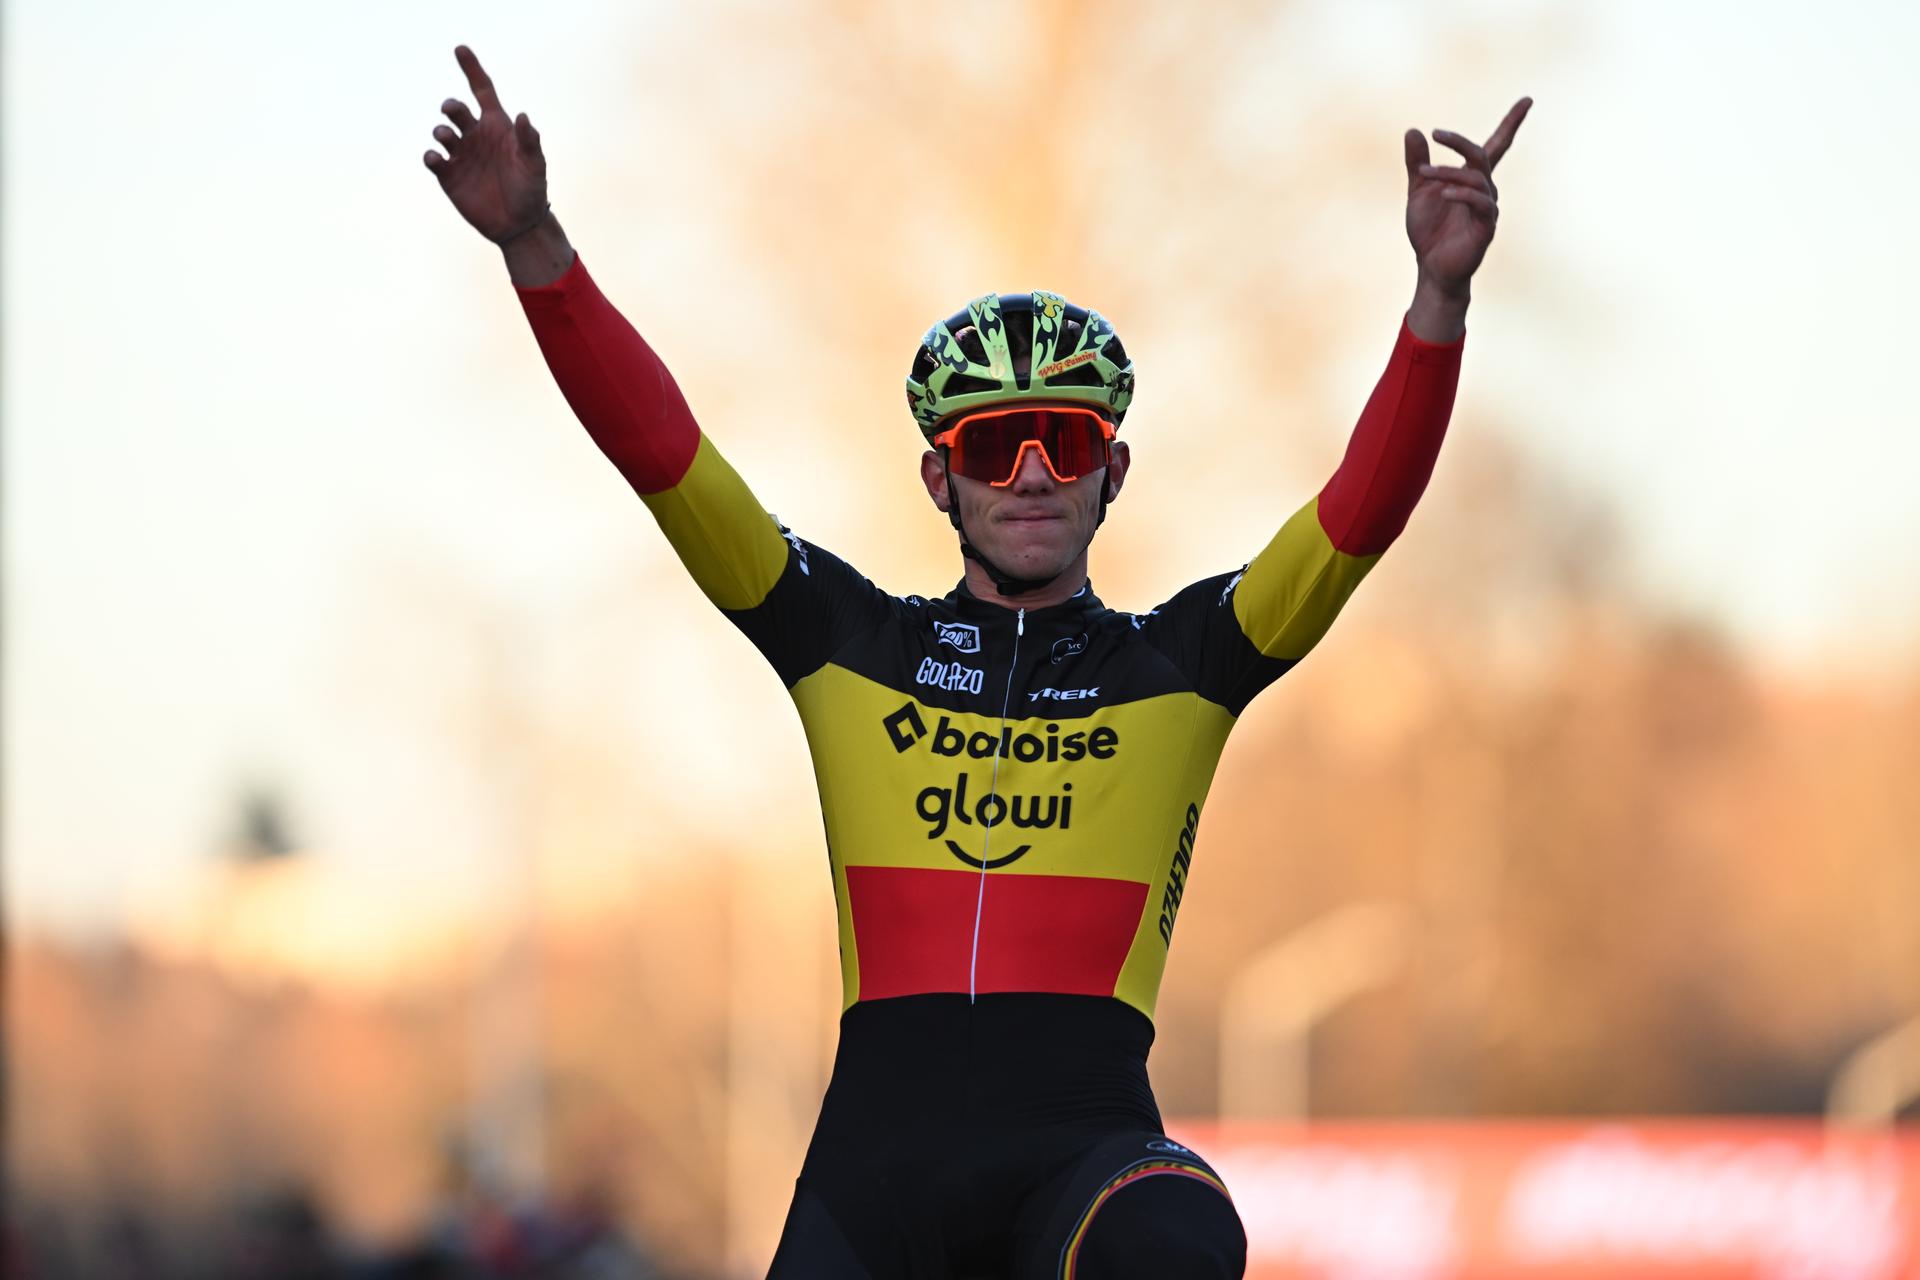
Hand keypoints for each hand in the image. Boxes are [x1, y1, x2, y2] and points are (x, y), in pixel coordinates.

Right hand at [423, 46, 549, 243]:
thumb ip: (530, 141)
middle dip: (452, 106)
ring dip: (442, 130)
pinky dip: (431, 156)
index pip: (482, 90)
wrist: (519, 224)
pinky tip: (437, 158)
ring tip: (448, 137)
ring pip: (442, 131)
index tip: (460, 48)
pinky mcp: (449, 175)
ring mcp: (461, 155)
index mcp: (497, 126)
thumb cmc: (531, 190)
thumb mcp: (535, 165)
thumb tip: (524, 116)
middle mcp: (476, 136)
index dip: (472, 68)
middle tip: (454, 111)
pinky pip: (433, 159)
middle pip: (457, 109)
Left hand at [1403, 98, 1531, 295]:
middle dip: (1459, 142)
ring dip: (1448, 172)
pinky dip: (1461, 194)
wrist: (1431, 268)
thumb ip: (1417, 163)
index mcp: (1472, 178)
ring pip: (1476, 178)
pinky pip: (1479, 203)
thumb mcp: (1418, 191)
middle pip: (1482, 154)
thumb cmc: (1428, 231)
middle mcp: (1485, 189)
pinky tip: (1443, 194)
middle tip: (1435, 134)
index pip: (1497, 145)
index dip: (1511, 123)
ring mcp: (1487, 207)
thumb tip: (1413, 130)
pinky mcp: (1486, 226)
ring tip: (1424, 173)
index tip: (1528, 100)